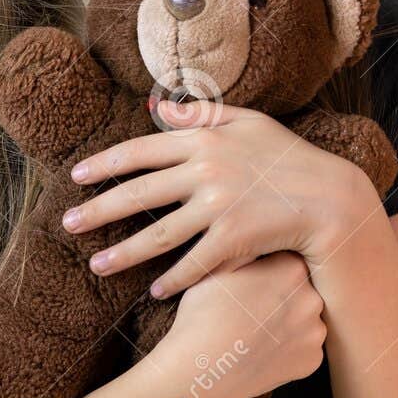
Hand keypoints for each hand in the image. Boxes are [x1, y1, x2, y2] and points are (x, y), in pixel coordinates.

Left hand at [61, 101, 370, 296]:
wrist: (328, 197)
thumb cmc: (287, 157)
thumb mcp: (248, 122)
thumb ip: (202, 114)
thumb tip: (156, 107)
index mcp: (204, 140)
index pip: (141, 151)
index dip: (105, 164)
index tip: (76, 177)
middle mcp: (206, 172)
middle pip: (139, 193)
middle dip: (99, 210)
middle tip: (69, 224)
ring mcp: (219, 207)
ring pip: (159, 234)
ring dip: (125, 253)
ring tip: (97, 266)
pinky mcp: (234, 239)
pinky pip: (194, 263)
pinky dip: (172, 279)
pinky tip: (153, 290)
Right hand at [163, 251, 326, 397]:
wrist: (199, 371)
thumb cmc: (203, 315)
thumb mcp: (218, 268)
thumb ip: (245, 245)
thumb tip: (258, 228)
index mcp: (292, 268)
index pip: (288, 259)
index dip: (268, 269)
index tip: (252, 281)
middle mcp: (313, 298)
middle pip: (301, 288)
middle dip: (281, 295)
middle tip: (251, 309)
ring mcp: (315, 332)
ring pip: (305, 318)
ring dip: (288, 322)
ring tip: (256, 330)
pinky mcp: (312, 362)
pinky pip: (304, 348)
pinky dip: (289, 349)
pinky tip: (264, 349)